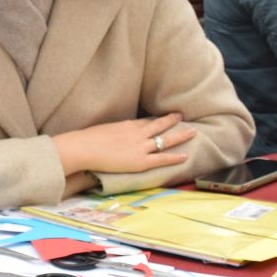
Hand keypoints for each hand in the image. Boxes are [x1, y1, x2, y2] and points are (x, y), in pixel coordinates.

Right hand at [53, 112, 194, 175]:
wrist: (84, 148)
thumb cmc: (86, 141)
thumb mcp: (100, 132)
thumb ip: (109, 134)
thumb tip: (107, 137)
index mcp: (126, 125)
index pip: (145, 121)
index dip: (156, 119)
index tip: (163, 116)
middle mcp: (137, 134)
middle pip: (158, 125)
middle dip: (171, 120)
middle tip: (181, 115)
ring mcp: (140, 147)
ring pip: (165, 140)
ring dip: (180, 136)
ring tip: (192, 132)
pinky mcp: (140, 161)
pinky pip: (162, 159)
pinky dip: (174, 158)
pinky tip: (185, 156)